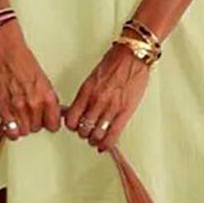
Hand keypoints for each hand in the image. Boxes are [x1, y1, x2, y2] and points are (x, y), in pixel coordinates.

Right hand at [0, 20, 61, 139]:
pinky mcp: (4, 109)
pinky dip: (11, 129)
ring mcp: (18, 108)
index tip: (46, 121)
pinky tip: (11, 123)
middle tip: (30, 113)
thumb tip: (55, 112)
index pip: (53, 125)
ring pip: (24, 131)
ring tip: (20, 116)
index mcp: (47, 96)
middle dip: (34, 122)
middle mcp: (34, 103)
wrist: (6, 53)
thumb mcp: (44, 81)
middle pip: (38, 128)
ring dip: (22, 125)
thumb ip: (47, 99)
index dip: (49, 123)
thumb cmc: (22, 62)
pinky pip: (11, 131)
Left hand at [63, 38, 151, 152]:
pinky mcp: (125, 111)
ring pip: (96, 134)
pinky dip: (107, 143)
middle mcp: (97, 100)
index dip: (71, 126)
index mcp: (86, 91)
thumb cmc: (114, 62)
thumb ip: (86, 95)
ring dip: (94, 139)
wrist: (132, 56)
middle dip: (83, 133)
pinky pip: (113, 134)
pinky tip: (104, 146)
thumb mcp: (92, 77)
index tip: (74, 126)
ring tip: (95, 138)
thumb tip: (80, 108)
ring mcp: (111, 107)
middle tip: (86, 132)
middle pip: (83, 129)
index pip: (71, 118)